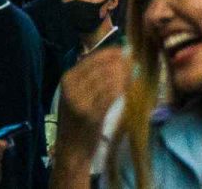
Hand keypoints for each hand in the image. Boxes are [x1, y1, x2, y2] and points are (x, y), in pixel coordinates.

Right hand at [51, 47, 129, 186]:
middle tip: (134, 67)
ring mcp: (80, 101)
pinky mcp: (91, 114)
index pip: (94, 57)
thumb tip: (119, 54)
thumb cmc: (78, 119)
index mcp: (67, 78)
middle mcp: (71, 87)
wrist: (71, 149)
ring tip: (131, 79)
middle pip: (104, 66)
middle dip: (123, 65)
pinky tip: (126, 91)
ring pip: (110, 79)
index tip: (127, 53)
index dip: (113, 53)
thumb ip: (93, 75)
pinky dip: (122, 90)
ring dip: (125, 77)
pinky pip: (112, 95)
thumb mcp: (77, 93)